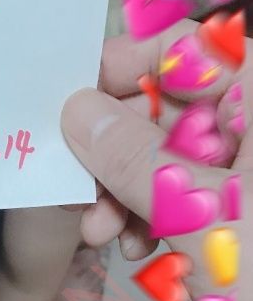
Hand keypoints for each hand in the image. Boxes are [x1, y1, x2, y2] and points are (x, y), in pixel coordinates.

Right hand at [61, 19, 251, 300]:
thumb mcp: (199, 216)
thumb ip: (132, 159)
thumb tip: (76, 111)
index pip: (181, 50)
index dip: (118, 71)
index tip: (66, 109)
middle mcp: (252, 127)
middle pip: (163, 110)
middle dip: (111, 155)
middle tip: (78, 197)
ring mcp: (246, 172)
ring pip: (163, 159)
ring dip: (122, 195)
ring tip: (101, 237)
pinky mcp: (239, 211)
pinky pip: (179, 196)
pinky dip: (149, 218)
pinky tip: (134, 249)